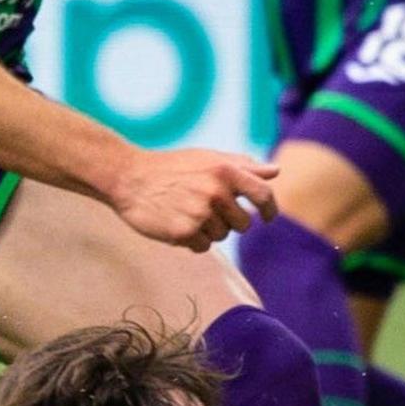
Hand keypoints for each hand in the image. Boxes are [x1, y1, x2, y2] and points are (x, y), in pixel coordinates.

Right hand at [110, 148, 278, 248]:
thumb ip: (244, 166)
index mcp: (226, 170)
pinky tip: (176, 224)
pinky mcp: (184, 232)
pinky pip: (202, 247)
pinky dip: (192, 241)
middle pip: (242, 224)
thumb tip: (275, 171)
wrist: (129, 177)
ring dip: (208, 230)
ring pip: (221, 236)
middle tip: (205, 209)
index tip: (266, 217)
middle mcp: (216, 191)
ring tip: (186, 213)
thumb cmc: (173, 168)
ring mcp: (200, 213)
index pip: (263, 195)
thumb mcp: (208, 158)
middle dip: (229, 221)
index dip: (269, 209)